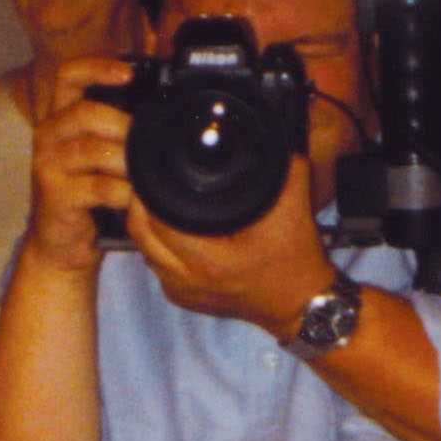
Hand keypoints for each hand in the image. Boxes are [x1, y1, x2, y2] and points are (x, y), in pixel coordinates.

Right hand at [21, 53, 137, 273]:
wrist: (60, 243)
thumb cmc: (85, 193)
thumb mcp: (95, 154)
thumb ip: (114, 130)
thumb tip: (158, 109)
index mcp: (58, 118)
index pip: (67, 75)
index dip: (96, 67)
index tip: (127, 73)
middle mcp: (47, 136)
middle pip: (83, 112)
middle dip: (122, 123)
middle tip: (147, 138)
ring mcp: (48, 166)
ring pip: (91, 149)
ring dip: (126, 159)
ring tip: (145, 170)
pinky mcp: (55, 196)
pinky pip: (97, 187)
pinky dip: (122, 191)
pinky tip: (133, 195)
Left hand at [125, 153, 339, 336]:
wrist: (300, 305)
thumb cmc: (296, 261)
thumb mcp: (292, 205)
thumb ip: (280, 165)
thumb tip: (266, 134)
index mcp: (211, 262)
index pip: (156, 220)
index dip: (149, 191)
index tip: (156, 168)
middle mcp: (189, 281)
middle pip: (140, 233)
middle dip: (141, 202)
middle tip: (152, 177)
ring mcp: (181, 292)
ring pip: (143, 249)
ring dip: (147, 223)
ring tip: (161, 198)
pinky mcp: (181, 298)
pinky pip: (155, 263)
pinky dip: (158, 243)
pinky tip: (173, 225)